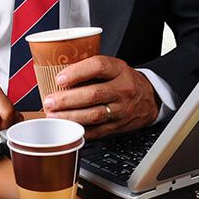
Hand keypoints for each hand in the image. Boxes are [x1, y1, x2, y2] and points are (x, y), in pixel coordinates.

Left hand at [43, 56, 159, 139]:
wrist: (149, 100)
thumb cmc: (124, 82)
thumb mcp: (113, 68)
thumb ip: (91, 70)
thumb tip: (57, 75)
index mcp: (119, 70)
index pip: (98, 67)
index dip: (77, 72)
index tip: (59, 78)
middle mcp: (122, 90)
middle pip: (93, 94)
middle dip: (67, 99)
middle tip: (50, 101)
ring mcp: (121, 110)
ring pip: (93, 115)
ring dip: (69, 117)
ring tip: (53, 115)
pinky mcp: (117, 127)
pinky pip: (95, 131)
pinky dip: (78, 130)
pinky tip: (66, 127)